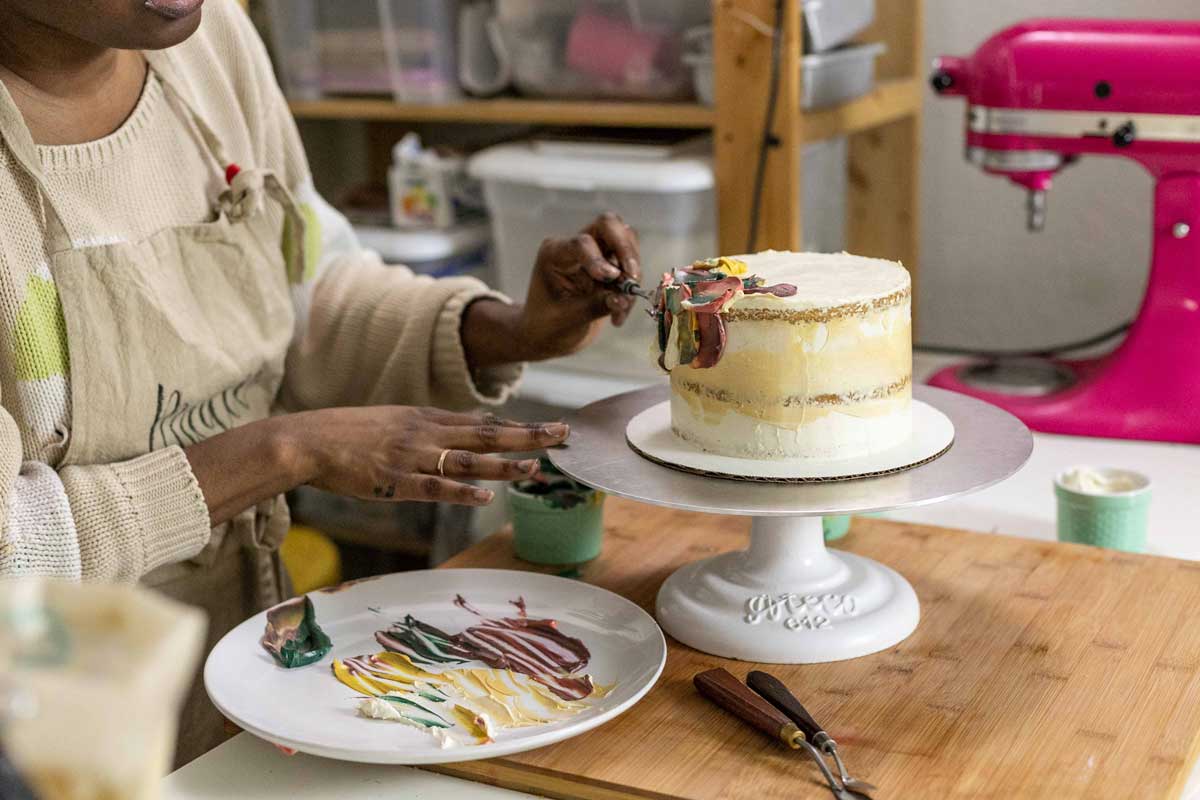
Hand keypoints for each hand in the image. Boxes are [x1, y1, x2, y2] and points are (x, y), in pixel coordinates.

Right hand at [285, 406, 569, 505]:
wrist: (309, 439)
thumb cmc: (351, 434)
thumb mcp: (399, 420)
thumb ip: (434, 427)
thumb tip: (469, 429)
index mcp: (428, 419)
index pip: (484, 423)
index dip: (520, 427)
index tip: (551, 428)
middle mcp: (426, 433)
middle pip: (486, 435)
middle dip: (527, 436)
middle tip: (562, 435)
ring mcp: (412, 456)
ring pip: (466, 461)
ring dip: (502, 465)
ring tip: (534, 468)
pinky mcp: (394, 480)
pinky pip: (433, 487)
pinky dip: (461, 491)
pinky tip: (485, 495)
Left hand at [462, 213, 642, 365]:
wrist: (548, 335)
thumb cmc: (547, 325)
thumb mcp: (568, 318)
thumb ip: (596, 305)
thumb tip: (624, 298)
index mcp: (555, 253)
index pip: (581, 243)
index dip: (598, 258)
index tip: (609, 278)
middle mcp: (576, 246)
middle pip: (608, 224)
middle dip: (625, 249)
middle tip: (632, 277)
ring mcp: (596, 252)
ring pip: (627, 241)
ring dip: (633, 272)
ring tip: (623, 306)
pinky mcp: (611, 265)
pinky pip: (631, 265)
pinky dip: (633, 288)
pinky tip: (620, 313)